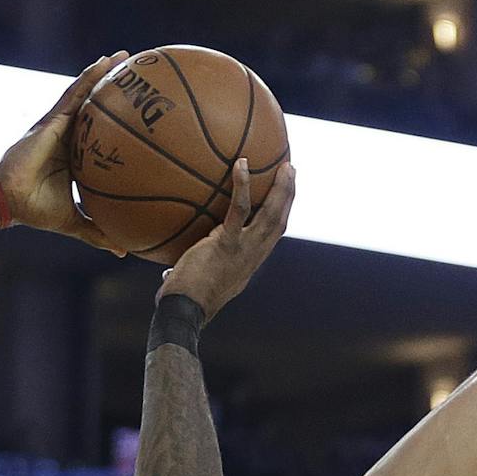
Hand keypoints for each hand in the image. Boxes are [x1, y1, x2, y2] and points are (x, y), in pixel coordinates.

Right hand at [0, 53, 127, 253]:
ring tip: (125, 56)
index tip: (143, 114)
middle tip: (141, 76)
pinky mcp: (52, 119)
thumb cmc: (36, 209)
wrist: (10, 200)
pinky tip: (106, 62)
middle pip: (97, 107)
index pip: (102, 135)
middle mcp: (70, 135)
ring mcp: (60, 125)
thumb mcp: (75, 222)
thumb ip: (97, 231)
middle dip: (116, 90)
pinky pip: (74, 93)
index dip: (120, 123)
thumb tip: (123, 249)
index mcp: (76, 155)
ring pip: (87, 93)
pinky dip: (90, 77)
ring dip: (105, 73)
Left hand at [158, 159, 295, 320]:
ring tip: (285, 166)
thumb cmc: (186, 298)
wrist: (185, 310)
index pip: (272, 235)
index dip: (282, 214)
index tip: (285, 196)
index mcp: (250, 262)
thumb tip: (187, 258)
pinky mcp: (227, 244)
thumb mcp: (204, 279)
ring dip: (281, 188)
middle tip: (290, 170)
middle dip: (288, 195)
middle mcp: (253, 256)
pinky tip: (241, 165)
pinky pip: (239, 210)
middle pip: (280, 221)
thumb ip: (204, 264)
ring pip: (271, 214)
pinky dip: (242, 186)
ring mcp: (243, 250)